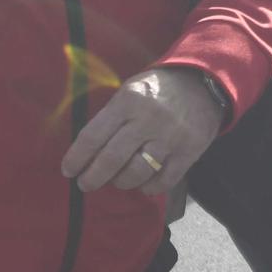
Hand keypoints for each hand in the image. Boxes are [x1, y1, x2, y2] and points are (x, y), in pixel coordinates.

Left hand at [61, 65, 222, 196]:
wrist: (203, 84)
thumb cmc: (158, 89)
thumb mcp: (130, 90)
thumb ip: (110, 116)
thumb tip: (86, 150)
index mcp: (128, 101)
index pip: (93, 135)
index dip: (76, 158)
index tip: (68, 170)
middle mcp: (147, 119)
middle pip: (111, 159)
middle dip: (93, 177)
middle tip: (85, 184)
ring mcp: (169, 138)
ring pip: (136, 173)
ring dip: (120, 183)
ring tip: (116, 180)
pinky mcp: (188, 152)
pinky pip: (162, 181)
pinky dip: (148, 188)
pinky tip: (142, 184)